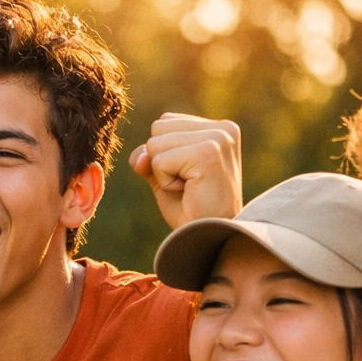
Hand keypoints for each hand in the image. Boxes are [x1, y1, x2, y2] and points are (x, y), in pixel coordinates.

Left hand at [129, 114, 242, 228]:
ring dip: (163, 173)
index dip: (163, 154)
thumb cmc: (193, 210)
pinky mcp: (208, 152)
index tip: (189, 176)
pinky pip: (159, 161)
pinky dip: (165, 182)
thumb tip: (138, 157)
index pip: (164, 123)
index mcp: (219, 128)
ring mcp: (218, 138)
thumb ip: (149, 157)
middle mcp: (223, 128)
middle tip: (189, 184)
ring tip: (189, 187)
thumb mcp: (165, 177)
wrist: (210, 237)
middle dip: (161, 161)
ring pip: (155, 143)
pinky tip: (189, 191)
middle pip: (158, 128)